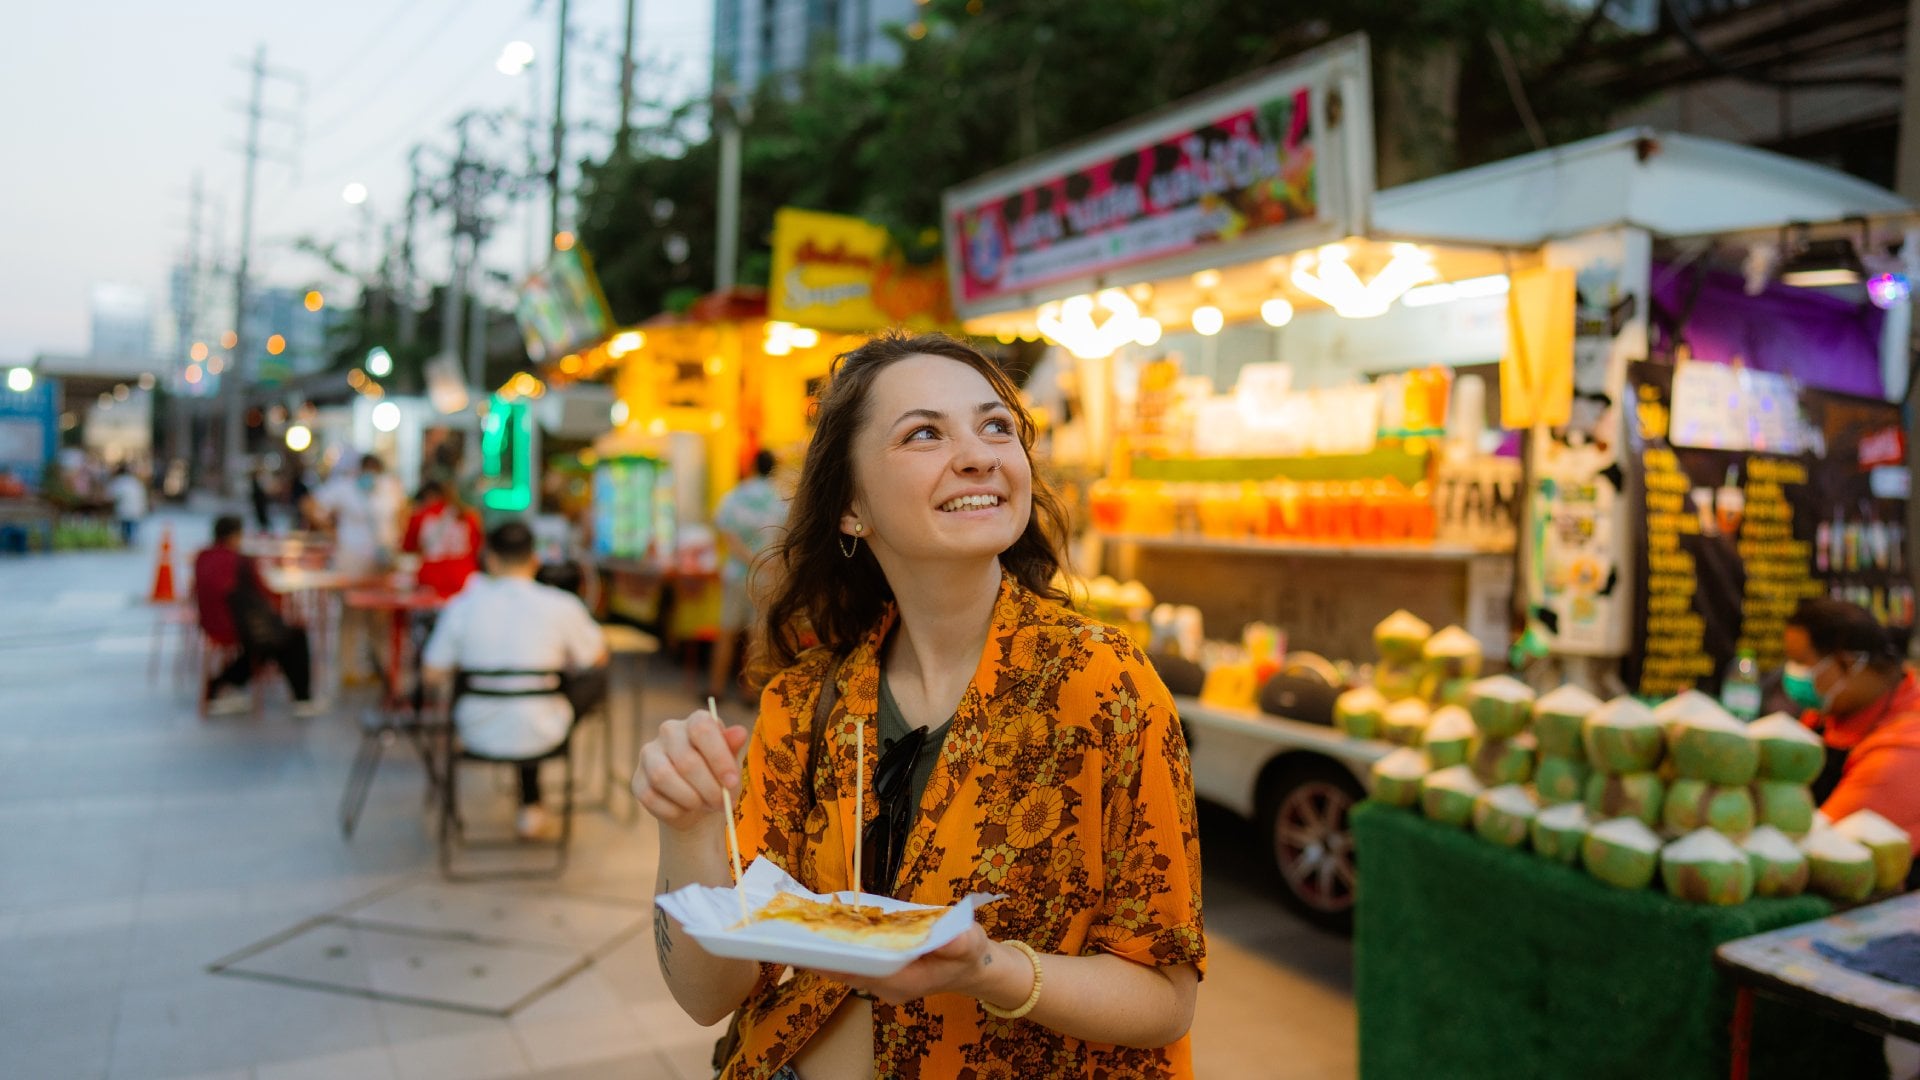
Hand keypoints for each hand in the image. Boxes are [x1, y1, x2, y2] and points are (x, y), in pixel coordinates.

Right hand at [631, 708, 750, 832]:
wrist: (698, 805)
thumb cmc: (718, 777)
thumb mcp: (731, 764)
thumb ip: (732, 749)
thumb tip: (740, 732)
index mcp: (695, 721)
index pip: (702, 729)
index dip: (718, 758)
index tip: (732, 782)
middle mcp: (669, 731)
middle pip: (685, 759)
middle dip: (708, 788)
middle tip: (722, 804)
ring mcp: (649, 754)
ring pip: (663, 777)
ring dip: (690, 799)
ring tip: (704, 805)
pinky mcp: (638, 781)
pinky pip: (651, 797)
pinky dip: (674, 810)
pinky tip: (686, 810)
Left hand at [818, 925, 1016, 1006]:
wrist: (970, 966)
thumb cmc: (969, 954)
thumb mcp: (971, 943)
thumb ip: (959, 942)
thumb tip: (948, 937)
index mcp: (904, 982)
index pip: (863, 974)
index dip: (838, 962)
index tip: (814, 949)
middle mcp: (887, 986)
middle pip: (848, 971)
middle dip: (825, 952)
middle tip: (798, 928)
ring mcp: (881, 981)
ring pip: (847, 967)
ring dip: (829, 948)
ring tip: (805, 922)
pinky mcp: (879, 971)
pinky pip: (854, 960)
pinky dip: (841, 945)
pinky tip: (827, 924)